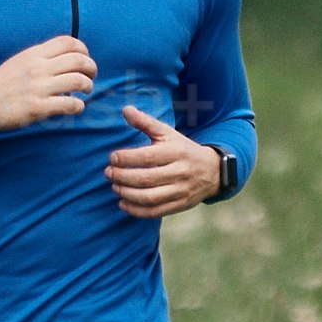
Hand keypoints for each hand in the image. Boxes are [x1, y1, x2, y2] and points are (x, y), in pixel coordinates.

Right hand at [0, 32, 98, 132]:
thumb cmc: (2, 83)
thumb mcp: (20, 61)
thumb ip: (41, 57)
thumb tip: (64, 59)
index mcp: (34, 54)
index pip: (68, 42)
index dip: (83, 49)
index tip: (85, 59)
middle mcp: (38, 68)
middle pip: (78, 60)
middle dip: (91, 68)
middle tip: (91, 76)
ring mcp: (39, 88)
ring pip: (78, 81)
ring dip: (88, 86)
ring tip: (86, 91)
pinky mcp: (38, 107)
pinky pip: (69, 104)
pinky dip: (78, 106)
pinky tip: (76, 107)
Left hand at [104, 108, 229, 219]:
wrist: (213, 171)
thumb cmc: (183, 149)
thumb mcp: (168, 133)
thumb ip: (146, 122)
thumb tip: (125, 109)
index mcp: (176, 151)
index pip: (147, 157)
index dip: (126, 158)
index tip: (112, 157)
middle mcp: (180, 172)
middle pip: (146, 178)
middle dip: (122, 177)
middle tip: (108, 173)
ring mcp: (181, 190)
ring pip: (149, 197)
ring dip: (127, 194)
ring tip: (114, 187)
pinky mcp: (180, 205)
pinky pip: (156, 212)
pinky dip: (136, 210)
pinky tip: (123, 203)